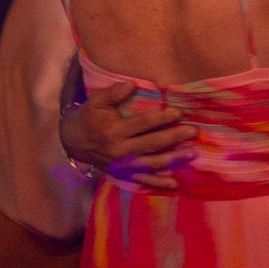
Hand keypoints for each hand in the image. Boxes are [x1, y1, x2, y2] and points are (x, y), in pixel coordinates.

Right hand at [58, 74, 192, 191]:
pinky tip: (175, 183)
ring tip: (192, 153)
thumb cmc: (89, 118)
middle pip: (153, 144)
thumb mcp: (97, 102)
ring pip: (153, 164)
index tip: (179, 112)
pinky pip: (144, 180)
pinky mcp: (124, 175)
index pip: (144, 124)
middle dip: (175, 137)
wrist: (74, 143)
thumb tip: (132, 84)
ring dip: (174, 159)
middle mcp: (120, 151)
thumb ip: (114, 93)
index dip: (163, 118)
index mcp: (114, 131)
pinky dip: (159, 183)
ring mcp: (123, 166)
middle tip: (193, 131)